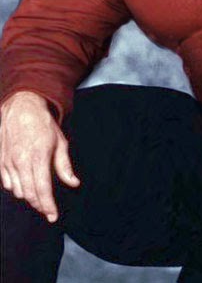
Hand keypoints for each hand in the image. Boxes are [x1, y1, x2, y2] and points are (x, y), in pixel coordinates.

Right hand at [0, 91, 79, 221]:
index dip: (48, 206)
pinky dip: (17, 188)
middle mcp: (21, 161)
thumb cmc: (42, 124)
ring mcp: (9, 162)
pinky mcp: (1, 161)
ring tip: (39, 195)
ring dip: (29, 196)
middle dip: (40, 205)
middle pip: (29, 194)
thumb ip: (65, 165)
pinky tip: (25, 184)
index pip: (42, 189)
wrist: (21, 107)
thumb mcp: (60, 142)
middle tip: (48, 209)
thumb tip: (73, 183)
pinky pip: (8, 183)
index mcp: (39, 156)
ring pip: (18, 191)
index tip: (53, 216)